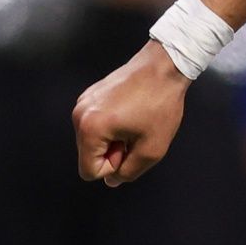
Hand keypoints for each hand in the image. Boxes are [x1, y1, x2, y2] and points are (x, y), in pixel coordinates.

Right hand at [72, 40, 190, 185]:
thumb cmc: (161, 104)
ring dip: (114, 138)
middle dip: (113, 151)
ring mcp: (84, 101)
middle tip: (136, 133)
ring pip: (93, 139)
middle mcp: (79, 113)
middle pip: (89, 154)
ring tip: (135, 121)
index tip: (132, 146)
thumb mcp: (152, 149)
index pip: (89, 171)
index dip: (114, 166)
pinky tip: (131, 111)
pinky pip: (96, 122)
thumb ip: (129, 172)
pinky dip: (112, 124)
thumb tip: (113, 180)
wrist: (166, 64)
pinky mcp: (92, 93)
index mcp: (89, 128)